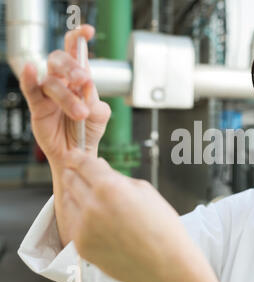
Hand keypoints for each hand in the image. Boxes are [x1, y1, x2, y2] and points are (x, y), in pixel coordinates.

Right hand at [19, 24, 110, 165]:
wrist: (77, 154)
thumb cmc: (87, 131)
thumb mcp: (100, 117)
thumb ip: (98, 104)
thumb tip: (89, 90)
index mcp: (79, 80)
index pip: (76, 53)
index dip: (79, 38)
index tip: (87, 31)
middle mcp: (62, 82)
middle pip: (60, 60)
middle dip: (72, 67)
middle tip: (84, 80)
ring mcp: (49, 93)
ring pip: (52, 82)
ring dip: (67, 97)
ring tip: (81, 114)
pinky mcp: (38, 106)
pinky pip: (31, 89)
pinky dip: (29, 78)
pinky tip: (30, 69)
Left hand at [61, 149, 226, 281]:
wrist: (165, 264)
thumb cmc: (162, 226)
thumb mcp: (145, 191)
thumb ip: (117, 177)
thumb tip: (99, 167)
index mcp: (110, 187)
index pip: (81, 162)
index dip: (77, 156)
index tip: (76, 155)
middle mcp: (92, 206)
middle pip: (69, 179)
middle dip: (77, 175)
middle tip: (89, 178)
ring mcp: (84, 228)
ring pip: (67, 201)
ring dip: (78, 197)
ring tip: (99, 204)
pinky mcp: (81, 246)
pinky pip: (73, 223)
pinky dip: (81, 218)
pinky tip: (100, 222)